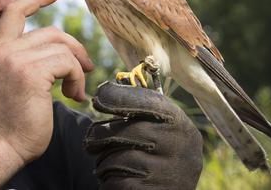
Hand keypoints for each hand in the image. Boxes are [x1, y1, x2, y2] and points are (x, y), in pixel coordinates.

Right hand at [0, 0, 93, 163]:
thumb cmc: (11, 122)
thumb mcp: (14, 83)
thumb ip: (27, 63)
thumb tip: (61, 54)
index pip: (14, 13)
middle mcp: (4, 50)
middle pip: (51, 33)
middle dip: (74, 49)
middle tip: (85, 70)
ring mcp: (16, 59)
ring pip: (63, 48)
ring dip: (77, 70)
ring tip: (74, 91)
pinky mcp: (31, 72)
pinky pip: (67, 63)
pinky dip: (77, 78)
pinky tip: (72, 96)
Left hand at [84, 82, 202, 188]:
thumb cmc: (156, 157)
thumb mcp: (159, 131)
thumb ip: (141, 111)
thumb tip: (107, 90)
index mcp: (180, 125)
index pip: (148, 102)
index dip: (119, 97)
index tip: (99, 97)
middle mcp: (180, 147)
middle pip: (128, 131)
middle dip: (101, 135)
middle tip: (90, 141)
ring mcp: (168, 173)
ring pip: (119, 157)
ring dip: (104, 161)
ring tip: (106, 164)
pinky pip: (117, 180)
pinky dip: (108, 180)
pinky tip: (113, 180)